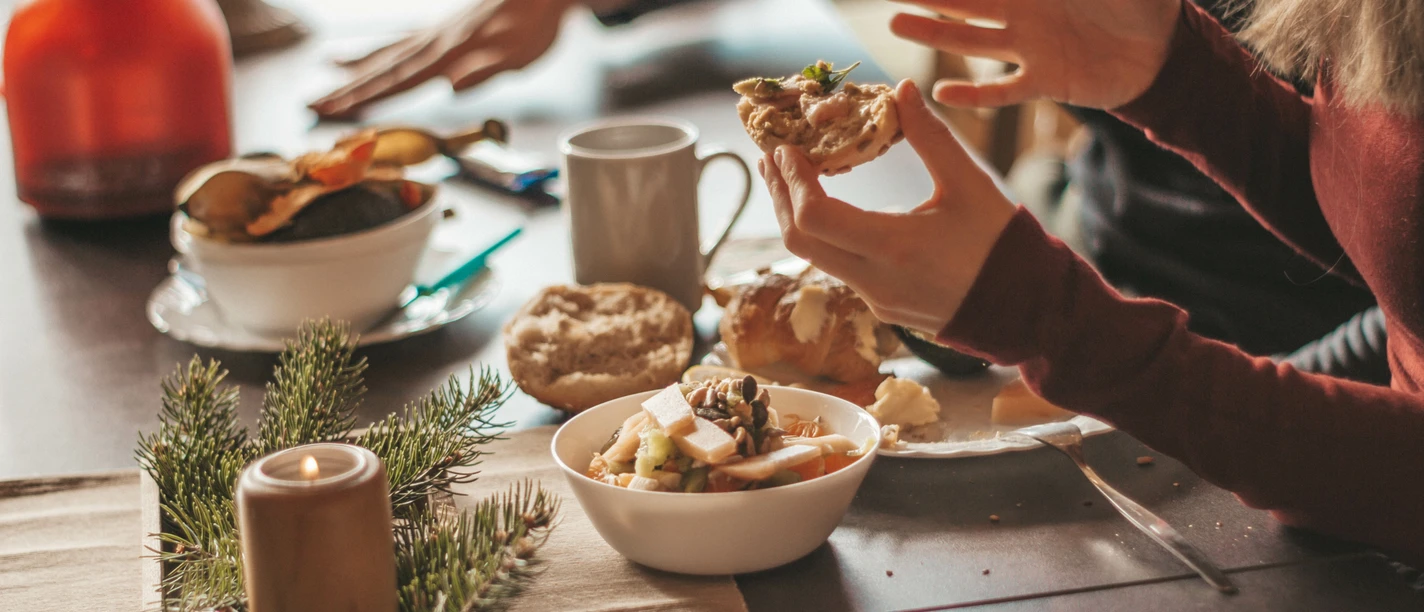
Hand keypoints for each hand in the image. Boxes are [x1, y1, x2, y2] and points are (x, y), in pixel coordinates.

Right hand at [309, 0, 582, 118]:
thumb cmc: (535, 24)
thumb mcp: (518, 54)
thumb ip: (484, 70)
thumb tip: (454, 86)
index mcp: (449, 54)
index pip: (399, 82)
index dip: (365, 98)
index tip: (334, 111)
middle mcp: (435, 43)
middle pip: (383, 70)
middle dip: (347, 89)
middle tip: (312, 104)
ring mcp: (436, 34)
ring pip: (386, 54)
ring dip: (354, 68)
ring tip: (323, 74)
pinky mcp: (442, 30)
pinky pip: (399, 42)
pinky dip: (374, 49)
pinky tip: (356, 54)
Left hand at [760, 80, 1016, 333]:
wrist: (1027, 309)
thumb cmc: (1002, 243)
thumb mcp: (970, 183)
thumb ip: (931, 136)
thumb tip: (902, 90)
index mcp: (893, 247)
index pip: (815, 216)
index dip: (792, 181)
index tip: (785, 149)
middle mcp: (874, 280)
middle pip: (800, 240)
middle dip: (781, 196)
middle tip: (773, 159)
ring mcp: (875, 300)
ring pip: (816, 257)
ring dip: (798, 216)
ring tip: (792, 179)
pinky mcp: (881, 307)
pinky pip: (839, 269)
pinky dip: (823, 236)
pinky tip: (828, 210)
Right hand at [888, 0, 1181, 108]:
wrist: (1167, 51)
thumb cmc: (1146, 2)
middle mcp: (1026, 12)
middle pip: (967, 1)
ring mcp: (1032, 47)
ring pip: (972, 39)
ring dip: (935, 32)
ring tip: (897, 22)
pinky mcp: (1046, 81)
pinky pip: (1004, 89)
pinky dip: (976, 93)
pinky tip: (945, 93)